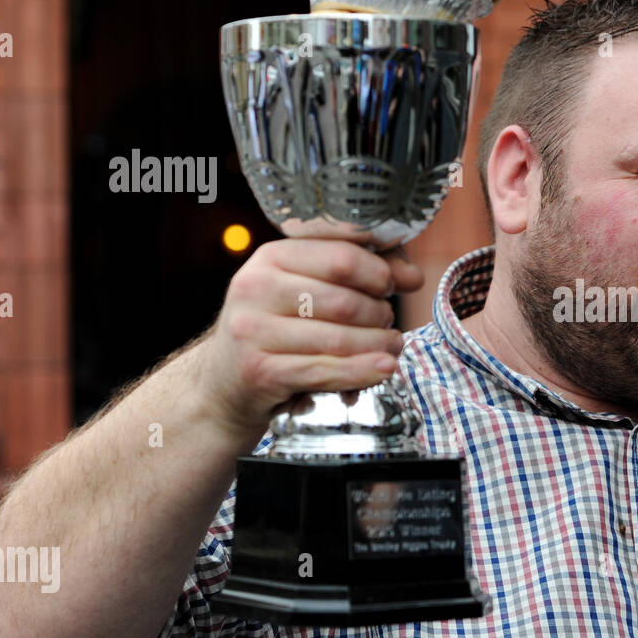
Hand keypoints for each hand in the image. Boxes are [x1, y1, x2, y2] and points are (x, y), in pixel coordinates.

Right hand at [194, 239, 425, 433]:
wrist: (224, 381)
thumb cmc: (278, 329)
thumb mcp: (307, 290)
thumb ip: (360, 274)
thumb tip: (413, 276)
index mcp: (270, 257)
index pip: (342, 256)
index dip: (379, 271)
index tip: (392, 284)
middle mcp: (255, 288)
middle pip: (345, 300)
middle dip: (379, 312)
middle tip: (388, 322)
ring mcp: (253, 331)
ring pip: (339, 338)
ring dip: (378, 345)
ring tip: (392, 346)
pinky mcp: (259, 370)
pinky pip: (325, 370)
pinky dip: (362, 372)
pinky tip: (383, 367)